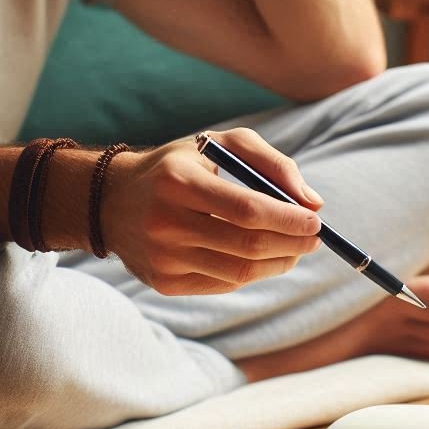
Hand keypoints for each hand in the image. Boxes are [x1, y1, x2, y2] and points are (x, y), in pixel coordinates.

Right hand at [101, 128, 323, 295]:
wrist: (111, 200)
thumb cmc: (179, 166)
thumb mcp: (219, 144)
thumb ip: (271, 163)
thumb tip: (313, 203)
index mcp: (178, 181)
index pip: (246, 209)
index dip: (288, 219)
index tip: (316, 220)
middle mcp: (165, 222)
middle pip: (246, 245)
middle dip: (292, 244)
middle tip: (315, 238)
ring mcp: (162, 258)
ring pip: (239, 272)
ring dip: (279, 262)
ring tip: (295, 248)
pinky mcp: (163, 283)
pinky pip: (223, 284)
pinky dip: (252, 273)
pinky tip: (263, 257)